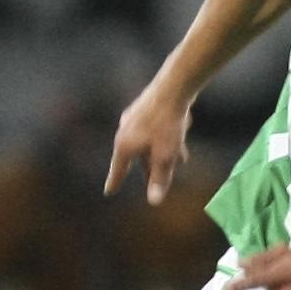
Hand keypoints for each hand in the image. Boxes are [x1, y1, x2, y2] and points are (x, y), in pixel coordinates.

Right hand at [104, 81, 191, 203]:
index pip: (118, 170)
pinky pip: (153, 129)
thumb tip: (154, 202)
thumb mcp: (165, 157)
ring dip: (162, 151)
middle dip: (151, 167)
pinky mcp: (144, 107)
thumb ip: (159, 179)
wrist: (173, 87)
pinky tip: (180, 135)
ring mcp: (133, 117)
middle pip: (136, 157)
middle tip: (159, 178)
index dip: (114, 182)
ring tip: (181, 157)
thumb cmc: (167, 124)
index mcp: (124, 145)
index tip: (109, 192)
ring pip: (147, 141)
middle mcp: (124, 131)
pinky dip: (164, 137)